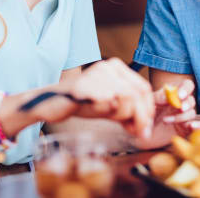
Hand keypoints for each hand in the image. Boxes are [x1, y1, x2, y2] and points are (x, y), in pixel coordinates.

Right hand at [31, 58, 154, 138]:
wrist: (51, 102)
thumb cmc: (82, 103)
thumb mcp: (110, 104)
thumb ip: (128, 110)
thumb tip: (145, 128)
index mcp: (116, 66)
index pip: (143, 88)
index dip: (147, 109)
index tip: (144, 126)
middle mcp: (108, 67)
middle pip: (138, 94)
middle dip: (141, 117)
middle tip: (136, 132)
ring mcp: (97, 76)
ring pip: (127, 99)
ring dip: (125, 117)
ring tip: (116, 122)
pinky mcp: (86, 88)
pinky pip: (109, 103)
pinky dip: (113, 114)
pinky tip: (105, 114)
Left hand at [132, 79, 199, 149]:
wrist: (142, 133)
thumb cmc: (146, 114)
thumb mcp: (150, 103)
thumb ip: (158, 97)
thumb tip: (168, 96)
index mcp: (175, 94)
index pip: (187, 85)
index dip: (186, 89)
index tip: (180, 96)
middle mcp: (182, 104)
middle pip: (191, 100)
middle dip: (186, 104)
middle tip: (179, 108)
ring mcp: (185, 116)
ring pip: (192, 113)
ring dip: (180, 117)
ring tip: (165, 121)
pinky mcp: (186, 129)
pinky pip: (199, 125)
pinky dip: (199, 125)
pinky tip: (192, 126)